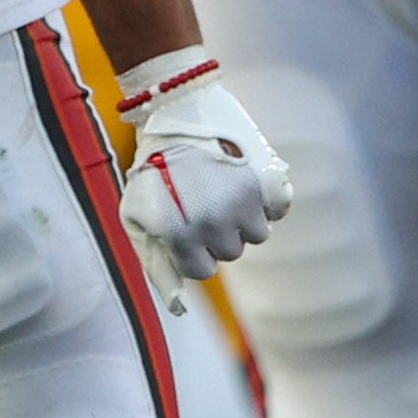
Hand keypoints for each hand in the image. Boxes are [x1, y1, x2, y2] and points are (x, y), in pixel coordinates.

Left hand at [116, 48, 289, 284]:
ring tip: (221, 188)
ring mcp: (242, 202)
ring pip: (257, 234)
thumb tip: (179, 307)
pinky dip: (268, 199)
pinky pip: (279, 209)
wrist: (174, 110)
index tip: (185, 224)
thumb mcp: (137, 214)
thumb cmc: (152, 165)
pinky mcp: (264, 179)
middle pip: (231, 252)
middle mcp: (213, 225)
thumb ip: (156, 262)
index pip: (203, 270)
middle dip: (217, 232)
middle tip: (201, 199)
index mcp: (180, 236)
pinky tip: (245, 179)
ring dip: (243, 217)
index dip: (193, 249)